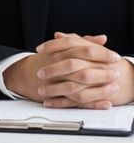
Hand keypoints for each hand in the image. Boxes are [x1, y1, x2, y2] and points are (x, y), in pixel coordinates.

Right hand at [3, 33, 120, 106]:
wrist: (24, 74)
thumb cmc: (46, 59)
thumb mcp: (63, 46)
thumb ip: (83, 41)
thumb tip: (102, 38)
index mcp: (61, 51)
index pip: (83, 50)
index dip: (101, 53)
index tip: (115, 56)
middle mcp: (58, 65)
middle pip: (82, 68)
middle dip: (102, 70)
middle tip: (117, 71)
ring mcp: (57, 81)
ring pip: (80, 85)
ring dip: (99, 87)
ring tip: (114, 86)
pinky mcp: (59, 95)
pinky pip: (77, 101)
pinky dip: (93, 103)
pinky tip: (105, 102)